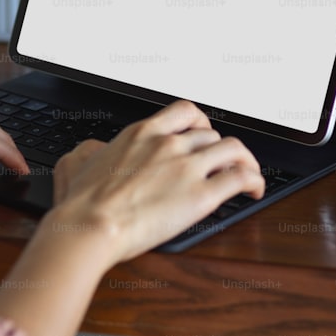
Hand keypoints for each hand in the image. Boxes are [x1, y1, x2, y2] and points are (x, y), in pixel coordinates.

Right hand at [47, 99, 264, 265]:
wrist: (90, 225)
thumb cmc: (82, 203)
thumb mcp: (81, 160)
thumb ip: (96, 150)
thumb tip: (95, 150)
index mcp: (143, 133)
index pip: (184, 110)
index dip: (200, 121)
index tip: (201, 132)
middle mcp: (169, 144)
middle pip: (211, 133)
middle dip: (218, 149)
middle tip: (220, 164)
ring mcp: (187, 167)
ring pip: (233, 149)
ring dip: (244, 160)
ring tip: (247, 174)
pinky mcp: (201, 195)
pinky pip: (241, 177)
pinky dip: (254, 181)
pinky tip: (254, 190)